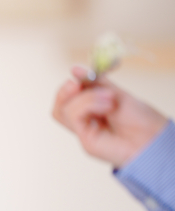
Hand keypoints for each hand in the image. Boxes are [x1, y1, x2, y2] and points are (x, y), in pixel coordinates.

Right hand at [53, 66, 167, 167]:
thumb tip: (74, 69)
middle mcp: (84, 121)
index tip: (83, 75)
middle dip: (64, 92)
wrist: (152, 137)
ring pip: (62, 111)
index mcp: (90, 109)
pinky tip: (107, 106)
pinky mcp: (85, 140)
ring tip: (108, 98)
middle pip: (59, 106)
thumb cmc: (139, 119)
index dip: (71, 85)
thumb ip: (95, 82)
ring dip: (84, 98)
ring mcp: (83, 131)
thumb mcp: (116, 92)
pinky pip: (73, 117)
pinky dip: (87, 106)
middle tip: (78, 85)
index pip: (68, 96)